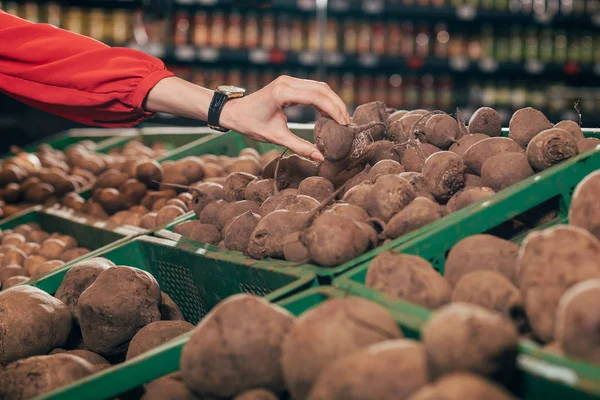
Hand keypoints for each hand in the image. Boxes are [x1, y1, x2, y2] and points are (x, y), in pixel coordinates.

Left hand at [220, 76, 350, 160]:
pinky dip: (324, 99)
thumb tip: (320, 157)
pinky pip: (312, 88)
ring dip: (332, 101)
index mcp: (283, 93)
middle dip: (337, 105)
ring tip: (341, 119)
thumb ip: (300, 146)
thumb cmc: (251, 124)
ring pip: (319, 86)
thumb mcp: (276, 138)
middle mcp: (287, 82)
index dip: (334, 109)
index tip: (344, 124)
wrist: (234, 112)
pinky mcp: (289, 83)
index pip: (317, 97)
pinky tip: (329, 113)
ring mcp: (289, 80)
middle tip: (347, 123)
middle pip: (322, 89)